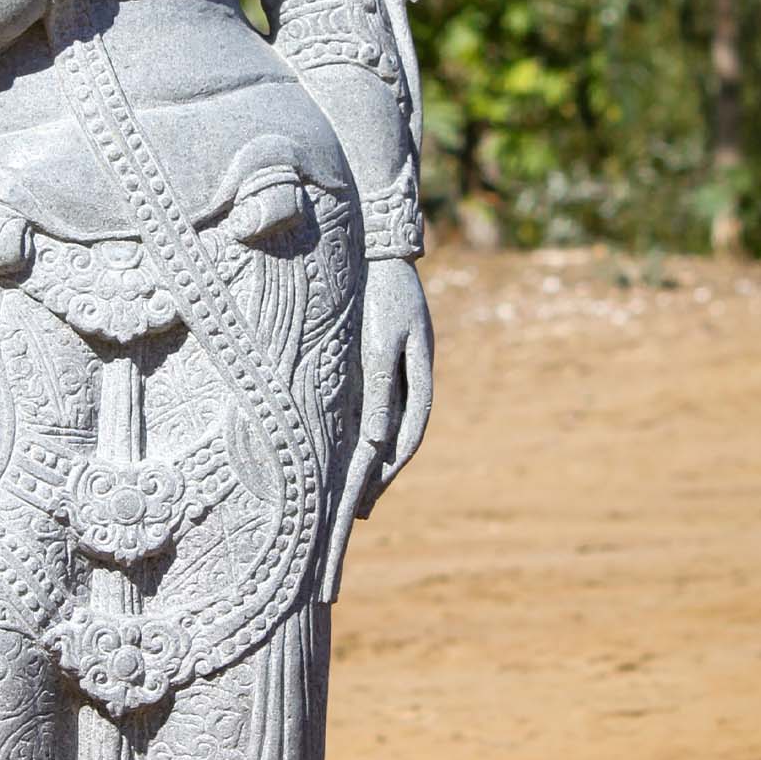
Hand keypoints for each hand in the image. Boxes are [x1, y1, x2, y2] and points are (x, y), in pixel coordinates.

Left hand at [351, 255, 433, 518]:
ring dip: (369, 459)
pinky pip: (372, 403)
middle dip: (378, 476)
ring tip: (348, 491)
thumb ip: (380, 389)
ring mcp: (397, 369)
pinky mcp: (379, 358)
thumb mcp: (381, 342)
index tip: (366, 500)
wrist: (381, 248)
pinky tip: (342, 444)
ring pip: (384, 425)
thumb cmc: (381, 293)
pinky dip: (359, 430)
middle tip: (356, 511)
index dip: (388, 471)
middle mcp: (411, 379)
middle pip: (397, 438)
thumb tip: (375, 441)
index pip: (407, 437)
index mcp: (418, 376)